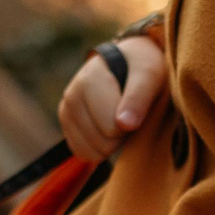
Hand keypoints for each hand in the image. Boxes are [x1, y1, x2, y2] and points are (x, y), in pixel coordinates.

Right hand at [58, 35, 168, 161]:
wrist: (128, 62)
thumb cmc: (141, 68)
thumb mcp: (148, 74)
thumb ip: (138, 97)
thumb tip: (124, 125)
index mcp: (89, 82)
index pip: (113, 128)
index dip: (132, 123)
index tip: (136, 104)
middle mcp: (71, 96)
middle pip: (102, 143)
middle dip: (122, 134)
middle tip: (129, 112)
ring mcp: (66, 112)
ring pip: (91, 152)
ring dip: (111, 142)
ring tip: (118, 117)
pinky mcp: (66, 126)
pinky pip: (83, 153)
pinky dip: (99, 147)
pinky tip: (107, 127)